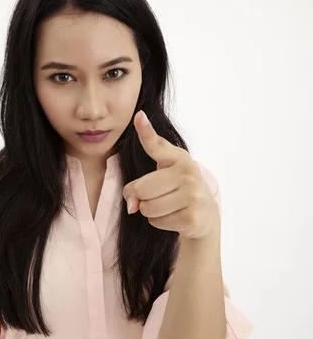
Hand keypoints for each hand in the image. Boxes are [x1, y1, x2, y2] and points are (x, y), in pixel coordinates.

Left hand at [122, 111, 219, 238]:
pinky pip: (156, 221)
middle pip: (141, 188)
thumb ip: (140, 185)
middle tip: (156, 196)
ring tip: (168, 206)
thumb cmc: (178, 190)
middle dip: (141, 197)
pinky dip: (159, 222)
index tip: (139, 116)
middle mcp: (187, 172)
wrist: (206, 214)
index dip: (146, 131)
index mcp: (179, 158)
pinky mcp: (191, 217)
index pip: (158, 145)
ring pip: (147, 207)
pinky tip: (174, 216)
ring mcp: (192, 195)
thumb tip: (132, 207)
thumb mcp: (165, 175)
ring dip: (150, 211)